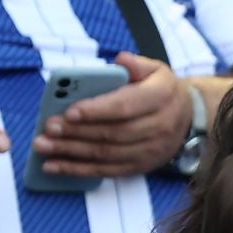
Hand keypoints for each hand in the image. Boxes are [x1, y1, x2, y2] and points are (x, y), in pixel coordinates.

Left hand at [32, 52, 192, 178]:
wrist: (188, 118)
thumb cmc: (161, 91)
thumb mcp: (156, 70)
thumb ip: (137, 64)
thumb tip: (122, 61)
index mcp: (161, 97)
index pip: (126, 107)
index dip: (97, 111)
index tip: (69, 112)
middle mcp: (160, 126)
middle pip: (113, 133)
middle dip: (77, 132)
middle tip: (48, 127)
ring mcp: (152, 150)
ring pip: (108, 154)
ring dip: (72, 152)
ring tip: (44, 146)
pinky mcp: (142, 166)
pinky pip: (108, 171)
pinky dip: (79, 170)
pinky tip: (55, 166)